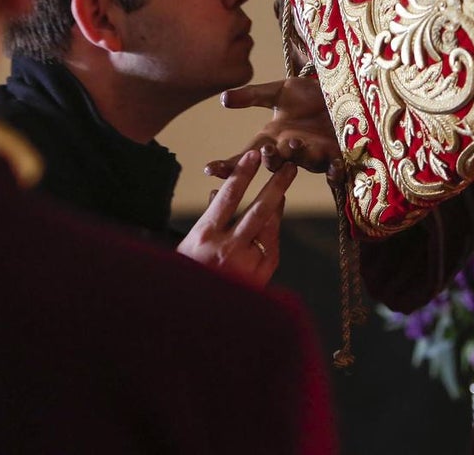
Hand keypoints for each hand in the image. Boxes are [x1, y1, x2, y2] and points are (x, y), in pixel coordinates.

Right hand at [177, 149, 295, 287]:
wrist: (192, 318)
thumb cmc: (184, 276)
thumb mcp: (187, 245)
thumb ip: (207, 220)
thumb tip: (219, 193)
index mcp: (205, 236)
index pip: (229, 197)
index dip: (243, 174)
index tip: (253, 155)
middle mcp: (228, 249)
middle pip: (258, 210)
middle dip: (276, 186)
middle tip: (289, 167)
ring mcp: (246, 266)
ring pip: (268, 230)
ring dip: (276, 209)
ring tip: (281, 191)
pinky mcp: (259, 280)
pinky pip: (271, 250)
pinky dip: (271, 234)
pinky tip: (273, 222)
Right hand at [204, 77, 340, 177]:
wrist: (344, 92)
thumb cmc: (309, 96)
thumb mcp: (279, 91)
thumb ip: (252, 96)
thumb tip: (222, 99)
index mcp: (273, 137)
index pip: (246, 154)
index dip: (228, 163)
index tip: (209, 169)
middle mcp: (291, 150)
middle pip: (274, 162)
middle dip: (268, 159)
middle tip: (265, 150)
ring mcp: (314, 154)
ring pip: (303, 162)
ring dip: (297, 155)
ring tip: (294, 141)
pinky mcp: (338, 155)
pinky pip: (336, 169)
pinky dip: (335, 170)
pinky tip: (334, 166)